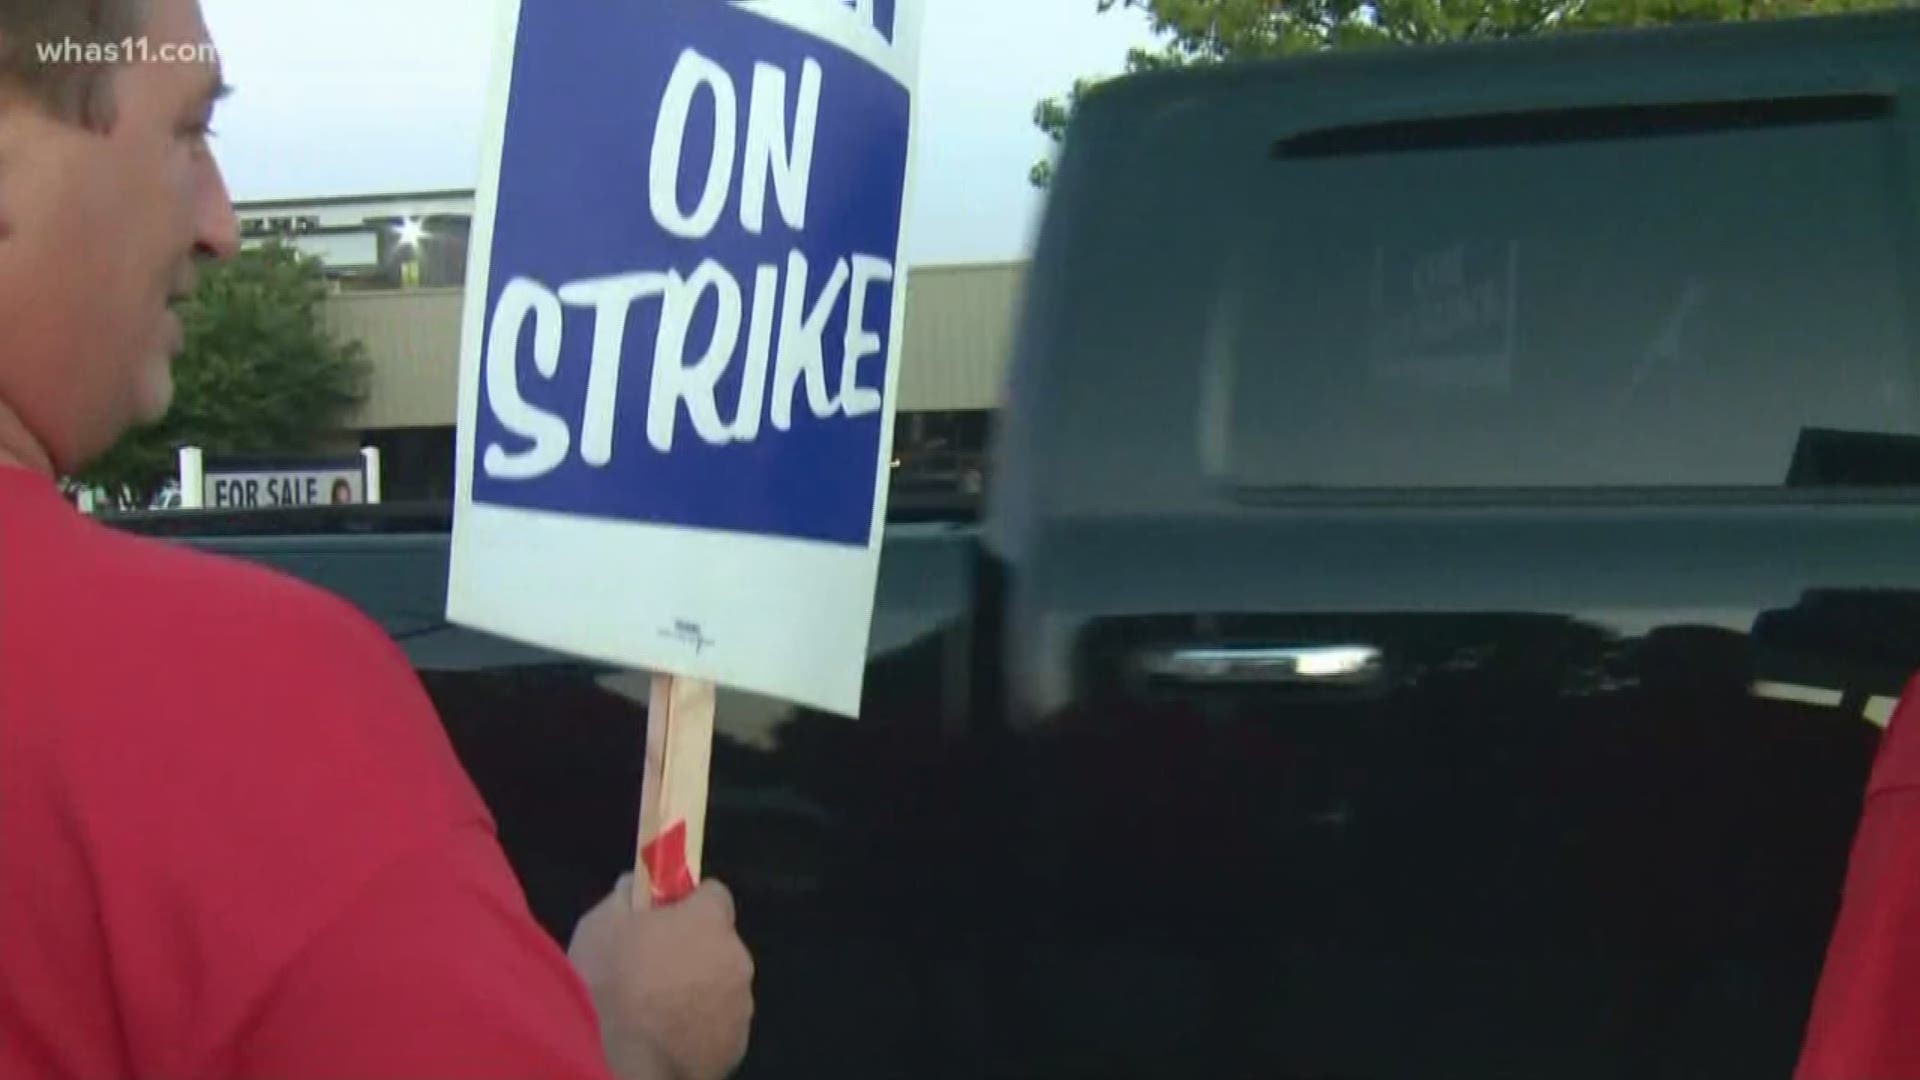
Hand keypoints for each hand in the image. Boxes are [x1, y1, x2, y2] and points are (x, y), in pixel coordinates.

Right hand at [568, 876, 754, 1079]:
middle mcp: (737, 958)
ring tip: (656, 1010)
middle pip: (719, 943)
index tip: (663, 918)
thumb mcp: (599, 925)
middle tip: (653, 968)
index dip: (688, 903)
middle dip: (694, 949)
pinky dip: (700, 1027)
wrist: (623, 1065)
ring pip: (721, 985)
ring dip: (698, 989)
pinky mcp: (736, 1046)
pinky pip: (719, 1024)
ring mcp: (740, 1006)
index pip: (714, 894)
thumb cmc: (610, 984)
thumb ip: (625, 898)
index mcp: (710, 921)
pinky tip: (667, 1038)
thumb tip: (636, 886)